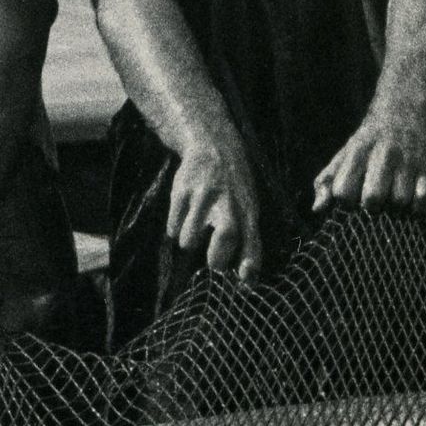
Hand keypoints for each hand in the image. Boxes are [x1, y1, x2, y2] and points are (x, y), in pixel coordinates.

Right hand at [165, 129, 264, 277]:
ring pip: (189, 238)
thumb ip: (247, 240)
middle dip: (216, 258)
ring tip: (194, 233)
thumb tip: (248, 281)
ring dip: (189, 242)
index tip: (245, 280)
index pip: (252, 238)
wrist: (213, 144)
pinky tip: (183, 217)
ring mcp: (204, 195)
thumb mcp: (248, 207)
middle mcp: (229, 201)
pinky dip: (175, 229)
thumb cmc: (234, 187)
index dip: (250, 261)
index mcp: (248, 209)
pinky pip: (173, 226)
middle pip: (227, 234)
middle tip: (213, 264)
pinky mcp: (182, 190)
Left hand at [313, 103, 425, 215]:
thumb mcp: (344, 155)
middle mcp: (383, 155)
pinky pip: (424, 199)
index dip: (346, 201)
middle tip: (374, 201)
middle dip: (371, 207)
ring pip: (399, 201)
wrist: (405, 110)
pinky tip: (410, 200)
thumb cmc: (368, 142)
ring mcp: (407, 161)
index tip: (352, 198)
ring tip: (392, 198)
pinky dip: (417, 208)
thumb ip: (326, 181)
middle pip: (372, 199)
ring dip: (395, 209)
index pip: (343, 191)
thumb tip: (318, 209)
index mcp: (357, 153)